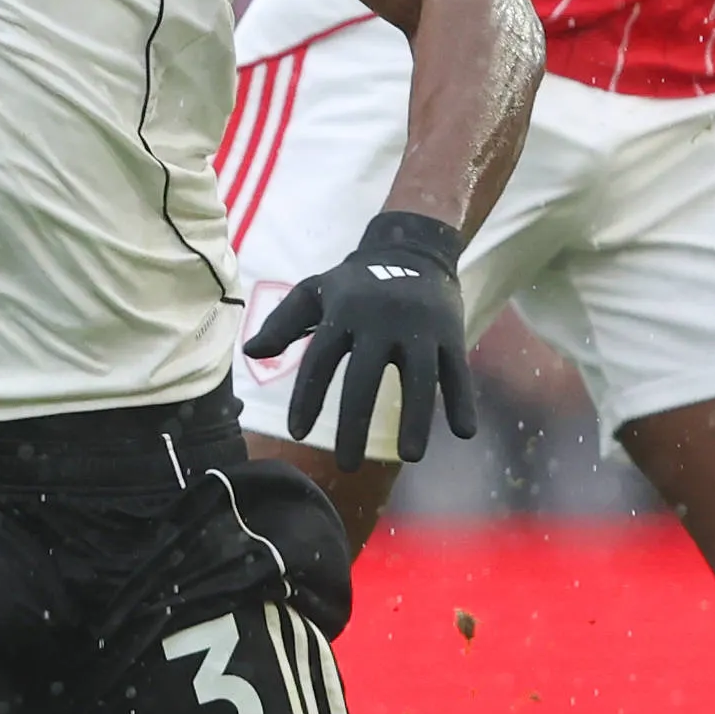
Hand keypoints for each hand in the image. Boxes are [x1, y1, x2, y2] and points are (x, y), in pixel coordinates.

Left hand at [245, 208, 476, 469]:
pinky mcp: (451, 332)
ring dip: (416, 418)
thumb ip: (283, 322)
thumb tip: (251, 352)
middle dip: (354, 423)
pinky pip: (457, 370)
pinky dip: (463, 399)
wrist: (413, 248)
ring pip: (419, 377)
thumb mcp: (316, 291)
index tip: (296, 434)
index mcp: (343, 313)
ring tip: (409, 456)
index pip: (319, 360)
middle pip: (365, 377)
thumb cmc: (357, 281)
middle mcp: (381, 321)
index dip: (306, 397)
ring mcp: (420, 327)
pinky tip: (464, 432)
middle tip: (347, 465)